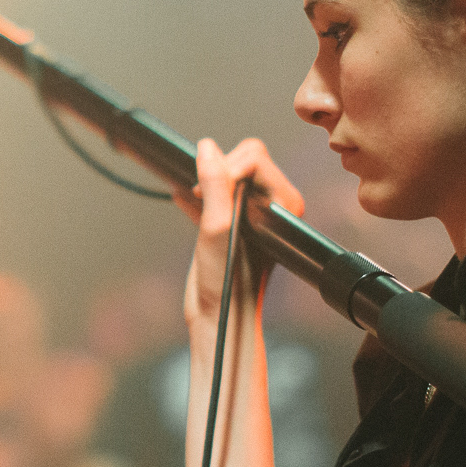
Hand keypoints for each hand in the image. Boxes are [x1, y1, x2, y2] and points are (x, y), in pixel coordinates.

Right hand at [177, 137, 304, 326]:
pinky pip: (212, 194)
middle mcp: (272, 206)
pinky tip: (183, 199)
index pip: (254, 156)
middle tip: (201, 195)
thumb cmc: (229, 282)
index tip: (206, 190)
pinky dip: (196, 195)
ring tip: (193, 197)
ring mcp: (251, 214)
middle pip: (243, 159)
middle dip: (218, 170)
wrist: (221, 318)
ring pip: (226, 174)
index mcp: (283, 203)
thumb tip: (207, 148)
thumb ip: (215, 185)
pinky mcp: (231, 224)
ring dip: (205, 181)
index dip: (227, 166)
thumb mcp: (218, 228)